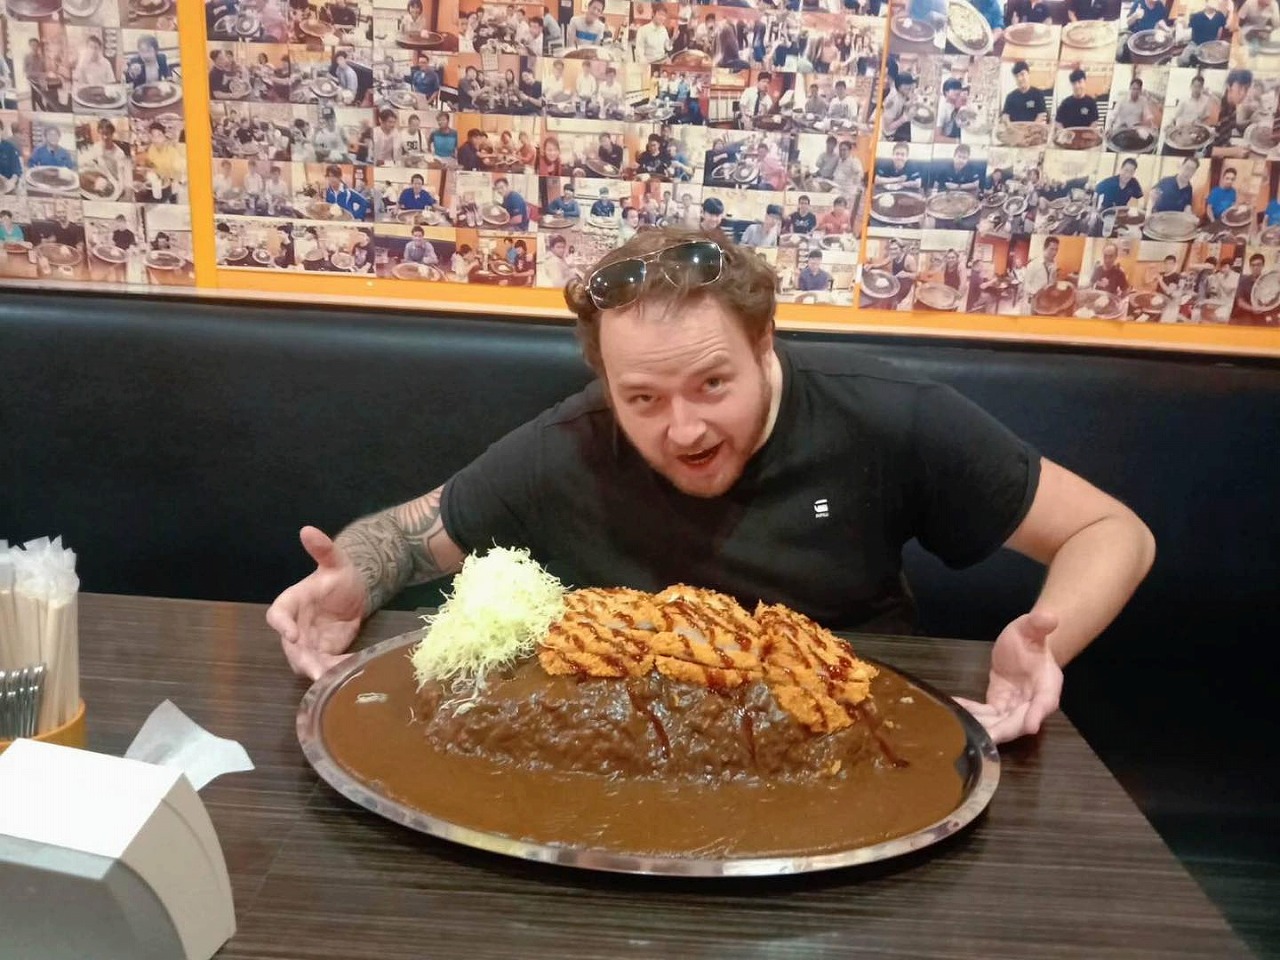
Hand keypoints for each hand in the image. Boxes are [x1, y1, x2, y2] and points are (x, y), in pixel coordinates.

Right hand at [265, 526, 366, 679]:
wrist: (355, 591)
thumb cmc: (339, 575)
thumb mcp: (335, 561)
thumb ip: (323, 549)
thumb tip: (308, 530)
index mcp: (290, 603)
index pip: (277, 615)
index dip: (282, 625)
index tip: (291, 633)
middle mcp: (294, 626)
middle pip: (290, 647)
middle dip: (301, 658)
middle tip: (315, 669)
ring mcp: (308, 643)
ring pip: (306, 661)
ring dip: (318, 670)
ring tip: (333, 677)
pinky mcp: (324, 653)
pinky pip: (326, 666)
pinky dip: (335, 671)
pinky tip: (350, 672)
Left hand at [955, 610, 1063, 743]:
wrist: (1023, 645)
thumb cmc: (1031, 637)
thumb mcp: (1032, 627)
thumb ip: (1039, 624)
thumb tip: (1049, 617)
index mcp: (1047, 685)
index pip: (1045, 702)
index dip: (1037, 714)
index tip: (1030, 727)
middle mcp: (1033, 701)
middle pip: (1020, 721)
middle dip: (1003, 730)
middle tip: (985, 737)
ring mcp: (1014, 706)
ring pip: (1000, 723)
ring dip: (983, 726)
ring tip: (963, 727)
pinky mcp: (998, 704)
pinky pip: (985, 714)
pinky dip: (971, 713)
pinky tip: (953, 707)